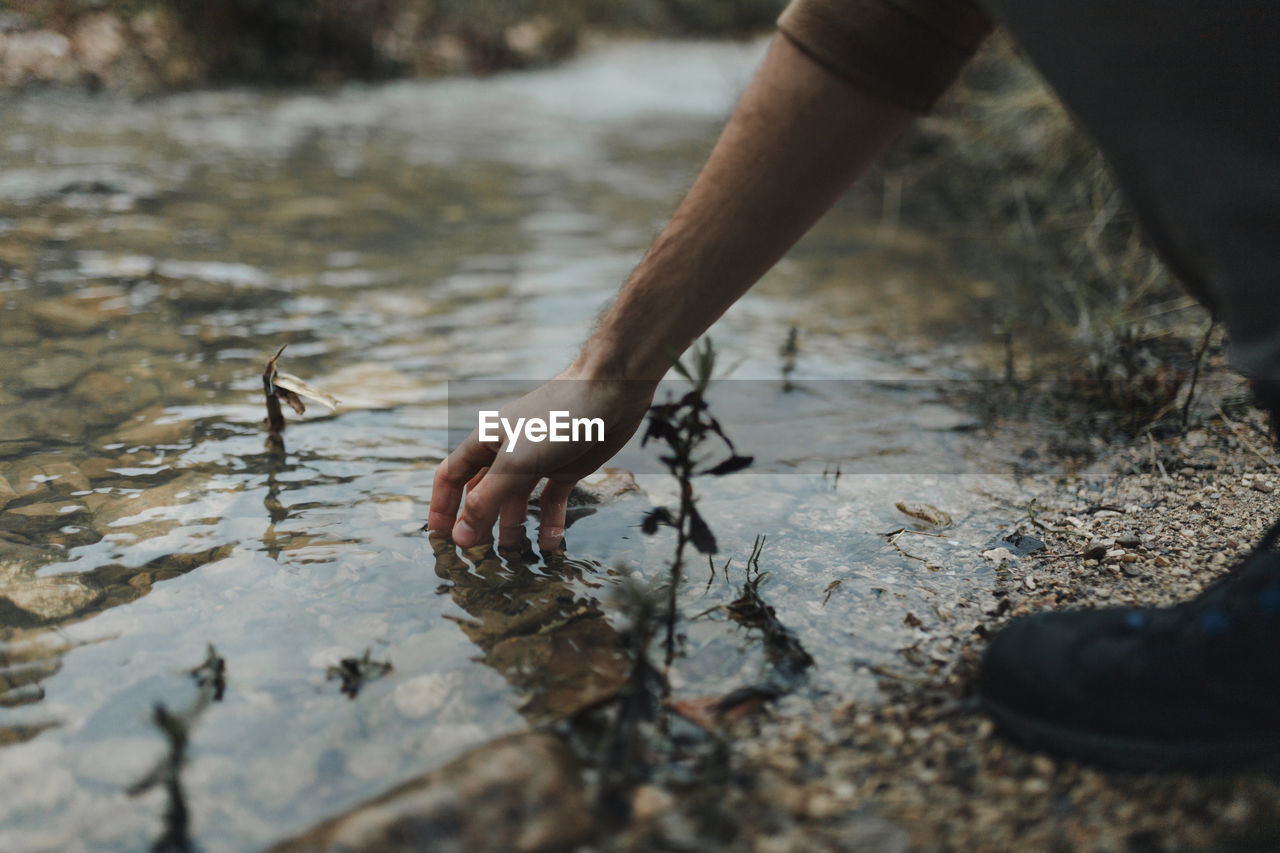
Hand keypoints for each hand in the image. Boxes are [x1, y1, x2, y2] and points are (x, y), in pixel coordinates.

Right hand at [427, 370, 653, 549]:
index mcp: (486, 442)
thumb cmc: (557, 419)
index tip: (440, 539)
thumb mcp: (516, 463)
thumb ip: (486, 501)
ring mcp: (537, 461)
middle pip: (483, 494)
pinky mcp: (566, 468)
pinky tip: (550, 545)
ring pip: (516, 502)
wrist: (610, 393)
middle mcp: (507, 452)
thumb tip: (459, 537)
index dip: (442, 507)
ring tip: (513, 559)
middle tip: (477, 559)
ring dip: (513, 528)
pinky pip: (551, 501)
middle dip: (478, 524)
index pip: (451, 477)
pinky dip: (549, 523)